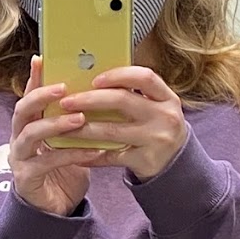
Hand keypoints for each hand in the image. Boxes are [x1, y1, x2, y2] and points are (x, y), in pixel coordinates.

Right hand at [8, 57, 106, 216]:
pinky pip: (48, 162)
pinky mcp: (27, 179)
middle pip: (21, 111)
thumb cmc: (63, 171)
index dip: (33, 78)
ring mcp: (19, 159)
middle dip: (41, 97)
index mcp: (28, 127)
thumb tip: (98, 94)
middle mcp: (18, 140)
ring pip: (30, 135)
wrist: (55, 210)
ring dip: (55, 124)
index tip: (41, 59)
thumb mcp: (70, 142)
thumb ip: (74, 121)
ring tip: (79, 118)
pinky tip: (94, 150)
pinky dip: (72, 154)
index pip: (28, 97)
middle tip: (63, 88)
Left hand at [59, 65, 186, 180]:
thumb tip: (91, 79)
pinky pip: (111, 156)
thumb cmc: (156, 128)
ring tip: (63, 127)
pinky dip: (91, 154)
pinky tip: (76, 152)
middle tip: (67, 102)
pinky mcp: (145, 161)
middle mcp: (165, 117)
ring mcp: (157, 140)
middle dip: (90, 99)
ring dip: (83, 128)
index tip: (94, 79)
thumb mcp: (155, 107)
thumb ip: (133, 93)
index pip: (144, 77)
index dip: (118, 75)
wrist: (176, 164)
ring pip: (112, 130)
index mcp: (167, 98)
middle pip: (123, 101)